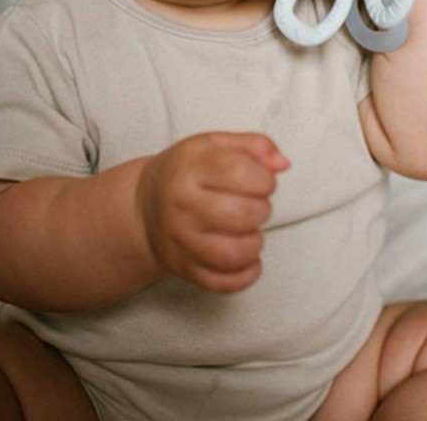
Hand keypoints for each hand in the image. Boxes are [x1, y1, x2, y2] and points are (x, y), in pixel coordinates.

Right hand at [136, 132, 289, 292]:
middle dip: (262, 210)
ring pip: (232, 254)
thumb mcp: (215, 144)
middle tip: (256, 205)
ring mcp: (181, 241)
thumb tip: (283, 164)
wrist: (143, 207)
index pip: (239, 173)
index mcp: (191, 167)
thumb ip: (254, 146)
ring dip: (255, 244)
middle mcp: (181, 204)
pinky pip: (222, 283)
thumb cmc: (187, 172)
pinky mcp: (184, 269)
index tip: (262, 180)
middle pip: (240, 215)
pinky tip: (247, 257)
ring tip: (250, 231)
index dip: (265, 179)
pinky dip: (245, 274)